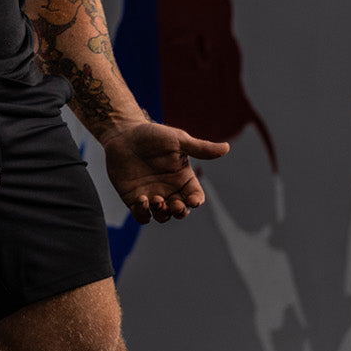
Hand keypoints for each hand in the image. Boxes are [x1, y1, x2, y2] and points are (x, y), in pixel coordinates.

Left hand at [101, 120, 228, 223]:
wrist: (124, 135)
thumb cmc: (153, 135)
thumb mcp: (178, 140)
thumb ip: (200, 148)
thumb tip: (226, 148)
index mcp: (183, 178)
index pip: (196, 196)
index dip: (196, 201)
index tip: (191, 199)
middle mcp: (170, 190)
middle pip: (181, 211)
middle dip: (180, 212)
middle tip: (174, 204)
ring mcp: (152, 196)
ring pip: (163, 216)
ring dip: (162, 213)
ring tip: (156, 200)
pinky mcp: (134, 199)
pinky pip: (142, 215)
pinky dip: (143, 213)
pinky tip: (141, 200)